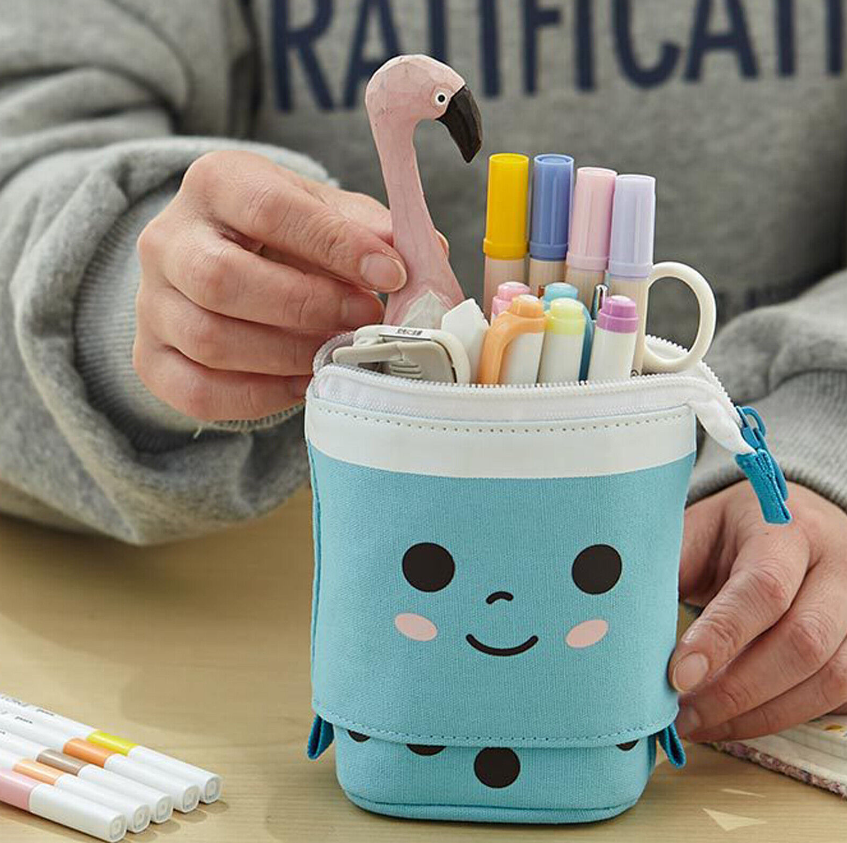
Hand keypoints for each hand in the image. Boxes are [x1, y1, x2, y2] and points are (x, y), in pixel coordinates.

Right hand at [134, 150, 407, 420]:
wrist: (215, 264)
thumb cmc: (280, 238)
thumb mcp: (322, 212)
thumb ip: (367, 228)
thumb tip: (424, 254)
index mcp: (214, 183)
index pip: (268, 209)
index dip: (335, 245)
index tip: (391, 272)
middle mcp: (167, 240)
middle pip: (220, 279)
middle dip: (307, 307)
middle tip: (365, 319)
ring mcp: (151, 304)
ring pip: (209, 340)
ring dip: (288, 355)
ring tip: (337, 352)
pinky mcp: (151, 359)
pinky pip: (198, 391)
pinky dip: (261, 395)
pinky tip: (303, 383)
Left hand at [670, 481, 846, 741]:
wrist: (785, 522)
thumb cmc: (727, 530)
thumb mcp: (693, 530)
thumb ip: (664, 568)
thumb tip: (612, 624)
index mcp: (784, 527)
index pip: (762, 587)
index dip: (720, 638)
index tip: (676, 676)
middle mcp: (835, 565)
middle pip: (802, 640)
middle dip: (736, 689)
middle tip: (682, 714)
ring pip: (827, 676)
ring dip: (758, 713)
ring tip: (700, 724)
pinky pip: (837, 694)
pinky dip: (783, 716)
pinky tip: (736, 721)